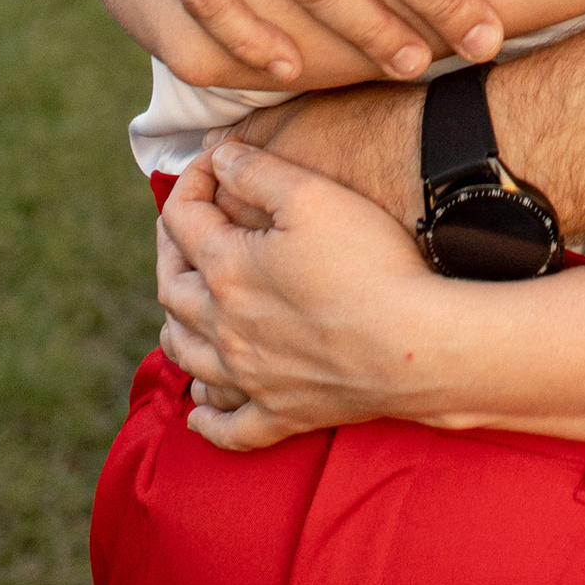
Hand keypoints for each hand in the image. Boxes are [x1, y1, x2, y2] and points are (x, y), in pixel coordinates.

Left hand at [153, 140, 444, 451]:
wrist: (414, 344)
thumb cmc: (368, 263)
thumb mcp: (313, 194)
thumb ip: (257, 170)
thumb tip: (220, 158)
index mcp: (225, 269)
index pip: (183, 218)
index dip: (192, 181)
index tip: (216, 164)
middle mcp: (223, 327)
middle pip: (171, 287)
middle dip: (170, 249)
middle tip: (185, 227)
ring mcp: (249, 376)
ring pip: (186, 355)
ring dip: (175, 326)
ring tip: (182, 308)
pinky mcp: (281, 414)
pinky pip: (228, 427)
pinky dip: (207, 420)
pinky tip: (199, 412)